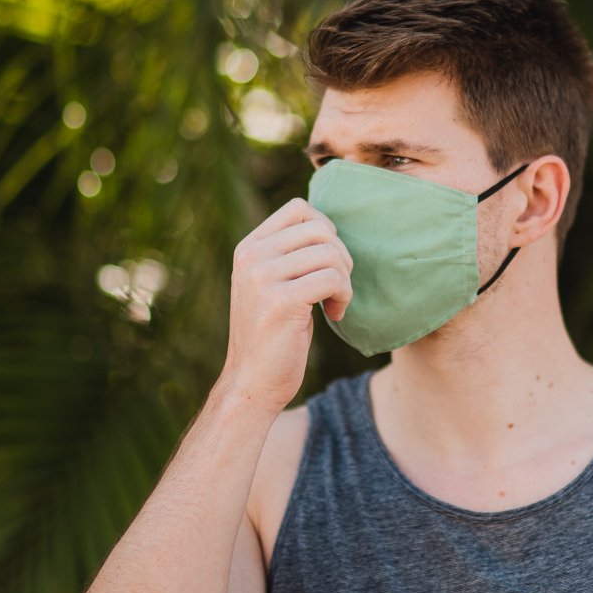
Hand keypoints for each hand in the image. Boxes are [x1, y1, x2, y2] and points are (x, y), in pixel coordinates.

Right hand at [221, 197, 353, 414]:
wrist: (252, 383)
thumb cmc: (272, 334)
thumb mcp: (269, 284)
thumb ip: (287, 254)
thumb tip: (326, 225)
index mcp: (248, 248)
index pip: (299, 210)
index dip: (325, 231)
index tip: (325, 262)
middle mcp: (251, 257)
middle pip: (320, 230)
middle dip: (340, 257)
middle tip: (335, 287)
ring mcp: (263, 278)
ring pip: (330, 254)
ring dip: (344, 280)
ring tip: (334, 302)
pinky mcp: (281, 301)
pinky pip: (333, 279)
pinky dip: (343, 296)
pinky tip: (334, 314)